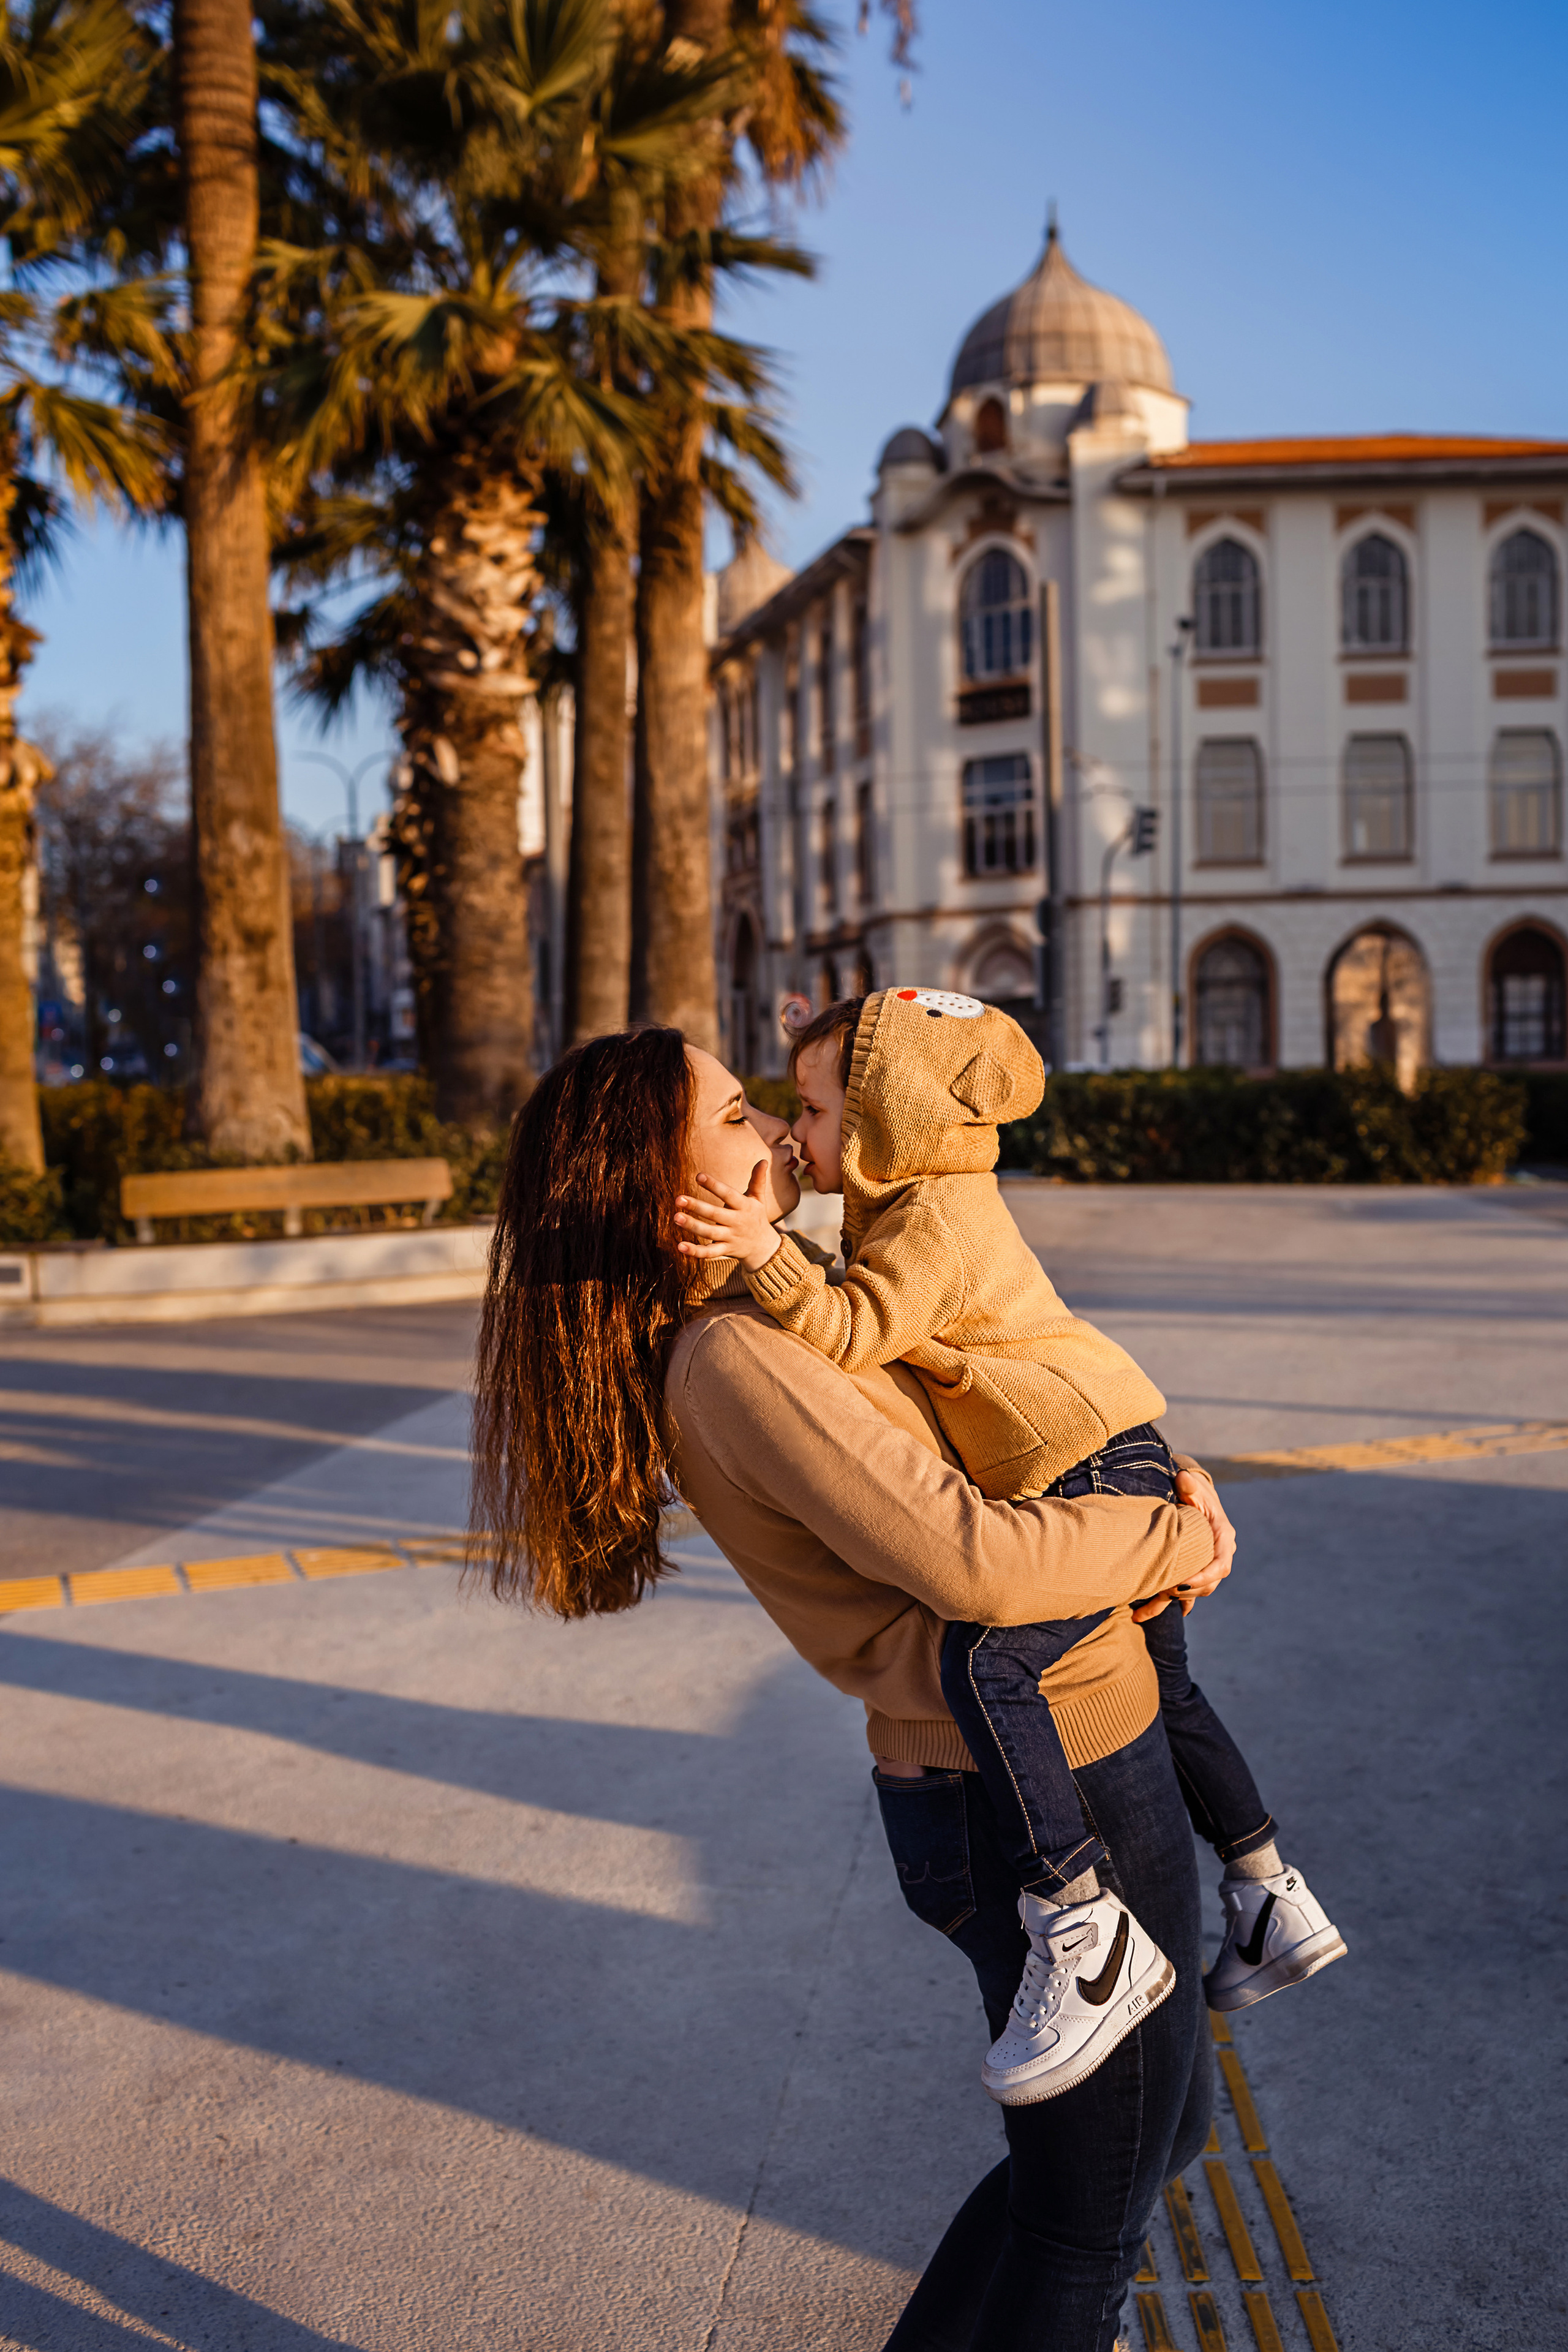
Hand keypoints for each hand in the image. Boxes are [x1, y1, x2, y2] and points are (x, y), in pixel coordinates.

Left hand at [674, 1162, 782, 1273]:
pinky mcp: (725, 1250)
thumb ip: (758, 1180)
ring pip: (709, 1233)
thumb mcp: (758, 1198)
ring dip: (693, 1226)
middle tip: (678, 1198)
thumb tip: (764, 1160)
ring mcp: (730, 1237)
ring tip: (676, 1218)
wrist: (763, 1247)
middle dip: (697, 1206)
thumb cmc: (756, 1217)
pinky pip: (709, 1253)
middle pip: (715, 1214)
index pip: (728, 1194)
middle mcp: (737, 1222)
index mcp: (744, 1206)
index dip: (714, 1185)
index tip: (698, 1176)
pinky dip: (695, 1251)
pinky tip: (680, 1246)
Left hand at [1132, 1466, 1235, 1620]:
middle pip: (1207, 1584)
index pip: (1220, 1564)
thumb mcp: (1193, 1487)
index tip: (1184, 1582)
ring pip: (1193, 1592)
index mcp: (1222, 1537)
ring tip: (1144, 1607)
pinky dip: (1162, 1604)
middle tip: (1164, 1591)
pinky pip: (1178, 1593)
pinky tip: (1142, 1615)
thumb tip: (1184, 1478)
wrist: (1192, 1496)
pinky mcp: (1189, 1570)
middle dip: (1186, 1591)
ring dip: (1171, 1600)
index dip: (1205, 1576)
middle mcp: (1216, 1555)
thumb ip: (1189, 1486)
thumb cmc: (1193, 1491)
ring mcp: (1203, 1565)